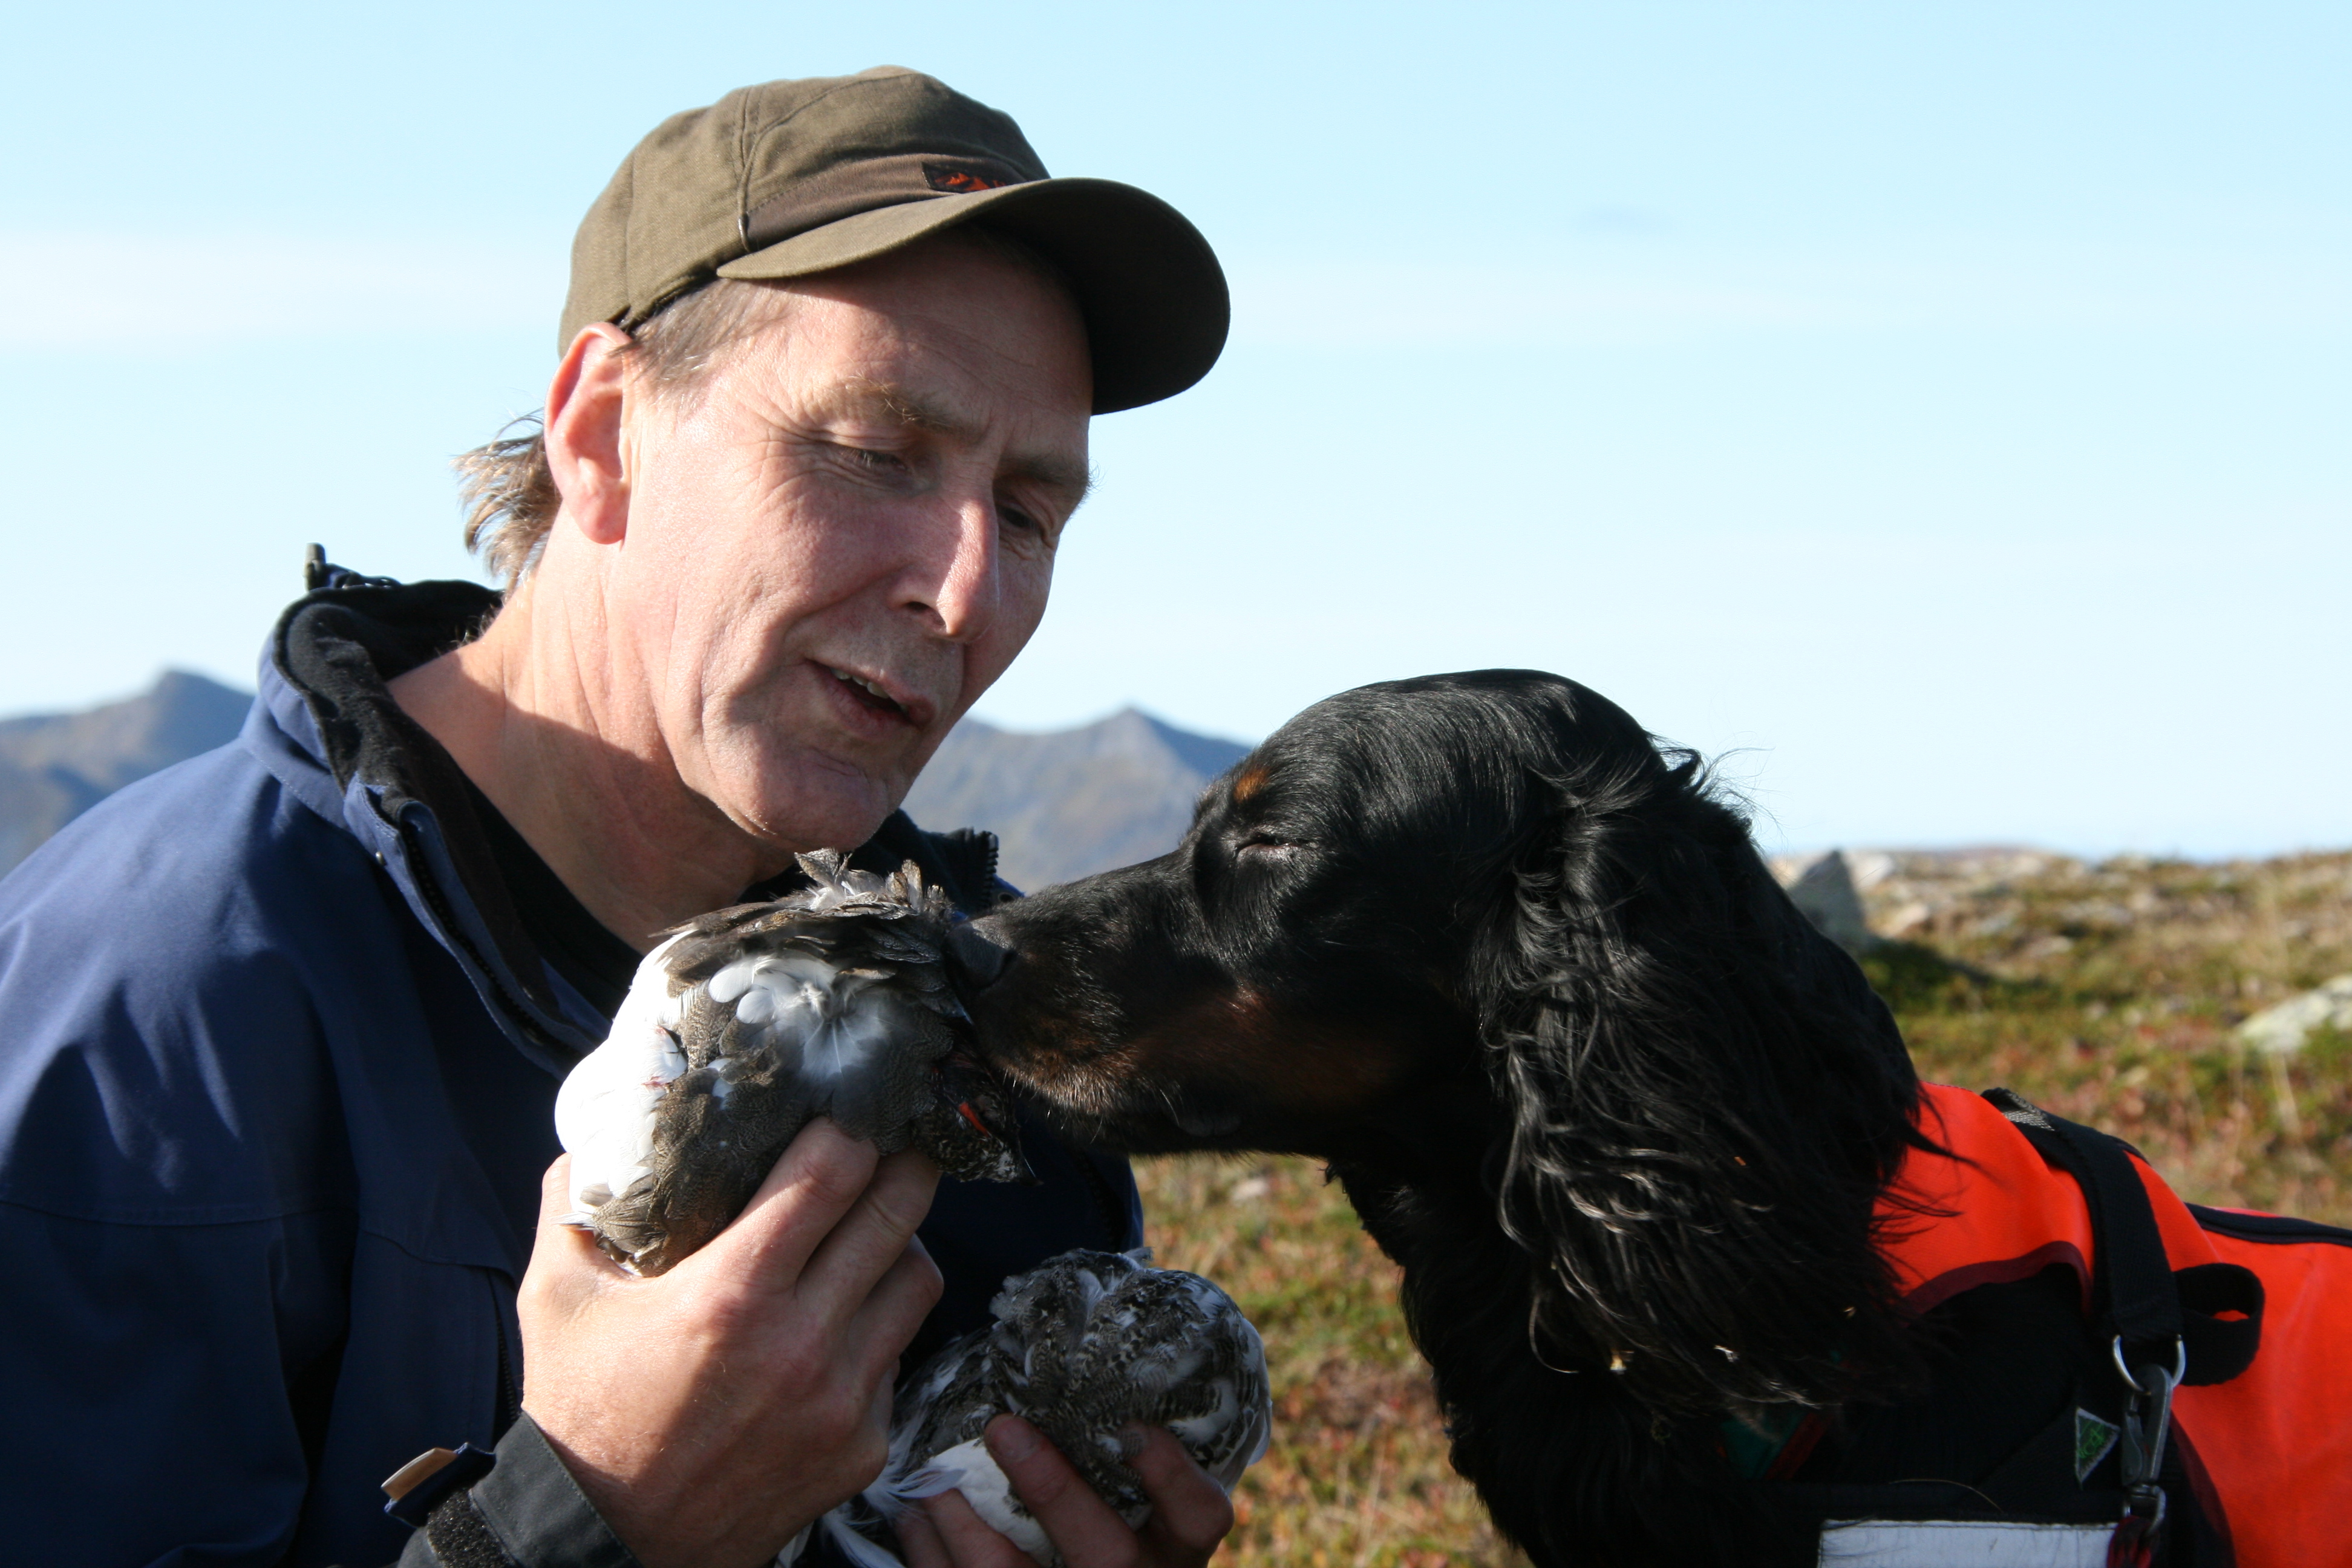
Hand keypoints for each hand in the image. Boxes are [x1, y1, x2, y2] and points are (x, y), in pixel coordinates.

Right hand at [517, 1122, 943, 1567]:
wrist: (604, 1543)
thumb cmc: (582, 1418)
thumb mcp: (556, 1300)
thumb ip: (576, 1208)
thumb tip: (598, 1139)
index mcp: (733, 1293)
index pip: (835, 1171)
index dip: (850, 1128)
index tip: (847, 1113)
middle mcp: (802, 1343)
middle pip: (899, 1213)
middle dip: (903, 1166)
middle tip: (893, 1147)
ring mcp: (841, 1399)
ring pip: (917, 1283)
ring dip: (900, 1247)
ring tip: (868, 1236)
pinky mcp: (861, 1447)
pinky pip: (898, 1359)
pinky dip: (878, 1332)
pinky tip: (839, 1327)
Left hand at [896, 1415, 1235, 1567]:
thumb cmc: (1113, 1514)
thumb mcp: (1138, 1493)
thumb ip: (1116, 1445)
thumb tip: (1071, 1345)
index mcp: (1175, 1543)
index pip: (1200, 1515)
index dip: (1172, 1476)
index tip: (1134, 1428)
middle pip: (1106, 1554)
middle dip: (1053, 1491)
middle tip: (1004, 1428)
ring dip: (968, 1528)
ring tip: (936, 1479)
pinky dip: (935, 1555)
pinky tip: (917, 1516)